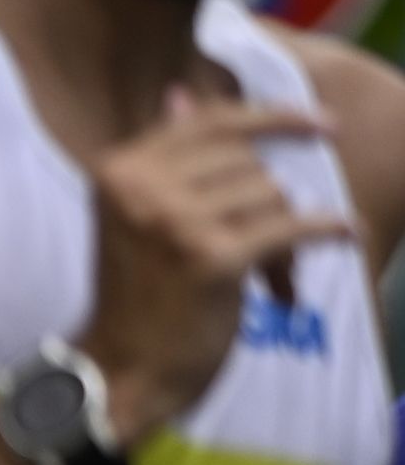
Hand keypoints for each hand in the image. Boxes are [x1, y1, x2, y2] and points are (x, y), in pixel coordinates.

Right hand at [76, 88, 351, 445]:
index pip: (212, 123)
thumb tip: (180, 94)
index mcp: (119, 169)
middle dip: (266, 200)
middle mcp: (141, 187)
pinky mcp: (211, 259)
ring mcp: (175, 222)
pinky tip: (345, 236)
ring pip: (270, 194)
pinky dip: (326, 231)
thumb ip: (167, 158)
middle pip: (247, 161)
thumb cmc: (136, 296)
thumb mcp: (138, 215)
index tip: (322, 124)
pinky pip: (292, 227)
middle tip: (262, 244)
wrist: (121, 370)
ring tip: (267, 271)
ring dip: (282, 231)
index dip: (273, 119)